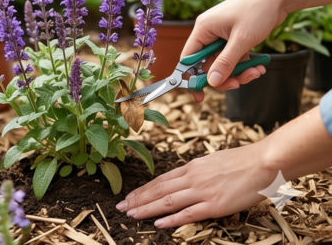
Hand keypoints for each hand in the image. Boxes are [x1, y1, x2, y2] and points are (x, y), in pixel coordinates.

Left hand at [116, 141, 272, 227]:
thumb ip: (200, 171)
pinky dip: (171, 219)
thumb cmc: (244, 161)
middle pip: (159, 189)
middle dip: (138, 198)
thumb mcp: (214, 161)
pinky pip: (188, 213)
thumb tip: (189, 177)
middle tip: (121, 206)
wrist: (265, 162)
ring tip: (131, 214)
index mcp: (192, 167)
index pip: (161, 179)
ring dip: (147, 208)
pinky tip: (157, 223)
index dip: (143, 189)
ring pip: (167, 201)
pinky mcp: (215, 204)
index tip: (129, 195)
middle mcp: (193, 178)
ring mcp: (203, 191)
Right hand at [180, 0, 281, 101]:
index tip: (199, 95)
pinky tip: (259, 66)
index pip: (189, 58)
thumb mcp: (241, 40)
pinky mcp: (235, 37)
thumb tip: (211, 82)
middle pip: (208, 63)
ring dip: (238, 72)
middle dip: (224, 76)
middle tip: (239, 84)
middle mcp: (209, 33)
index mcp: (203, 29)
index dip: (192, 77)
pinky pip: (234, 57)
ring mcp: (222, 35)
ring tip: (256, 73)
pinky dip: (245, 65)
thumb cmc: (256, 11)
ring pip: (223, 62)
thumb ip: (225, 62)